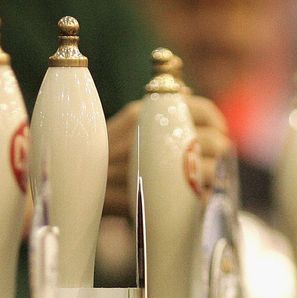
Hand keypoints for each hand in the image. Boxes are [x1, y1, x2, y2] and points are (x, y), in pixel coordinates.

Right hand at [104, 95, 232, 218]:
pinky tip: (196, 202)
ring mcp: (157, 164)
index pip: (203, 109)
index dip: (219, 125)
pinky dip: (203, 200)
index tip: (220, 137)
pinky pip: (195, 196)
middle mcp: (156, 133)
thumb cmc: (101, 156)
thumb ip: (156, 111)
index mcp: (149, 111)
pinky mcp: (155, 192)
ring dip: (215, 180)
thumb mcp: (125, 124)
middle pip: (213, 141)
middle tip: (217, 167)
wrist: (74, 184)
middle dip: (222, 157)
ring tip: (206, 186)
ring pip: (209, 170)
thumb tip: (188, 95)